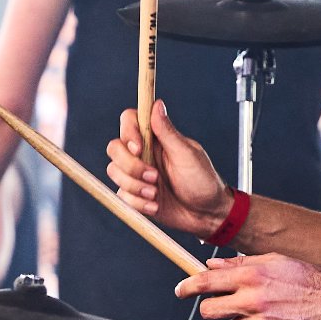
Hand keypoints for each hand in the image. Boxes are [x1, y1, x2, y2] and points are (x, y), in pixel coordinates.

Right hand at [105, 101, 229, 235]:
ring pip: (114, 173)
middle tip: (154, 177)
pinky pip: (121, 196)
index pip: (129, 121)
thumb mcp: (187, 155)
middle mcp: (143, 154)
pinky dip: (138, 203)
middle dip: (131, 166)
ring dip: (135, 187)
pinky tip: (155, 206)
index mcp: (156, 139)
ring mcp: (137, 175)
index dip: (128, 132)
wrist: (206, 215)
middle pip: (115, 148)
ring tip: (157, 194)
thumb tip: (157, 104)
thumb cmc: (203, 182)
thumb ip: (168, 132)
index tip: (138, 147)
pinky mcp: (135, 195)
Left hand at [176, 253, 320, 319]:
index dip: (188, 287)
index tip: (180, 290)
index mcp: (252, 276)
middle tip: (225, 307)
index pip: (207, 282)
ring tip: (260, 316)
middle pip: (209, 311)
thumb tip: (211, 264)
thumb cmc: (308, 280)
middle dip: (212, 310)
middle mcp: (253, 300)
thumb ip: (240, 264)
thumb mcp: (275, 262)